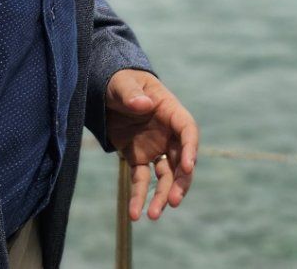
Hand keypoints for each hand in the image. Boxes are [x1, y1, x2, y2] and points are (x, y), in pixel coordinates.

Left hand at [103, 69, 198, 220]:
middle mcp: (167, 133)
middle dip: (180, 182)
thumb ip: (131, 94)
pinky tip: (135, 214)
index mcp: (170, 110)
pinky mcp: (139, 158)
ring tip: (153, 216)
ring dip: (162, 196)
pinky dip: (139, 197)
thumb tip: (143, 105)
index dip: (190, 148)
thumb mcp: (123, 83)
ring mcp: (155, 147)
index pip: (187, 130)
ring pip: (165, 176)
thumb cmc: (120, 81)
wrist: (106, 91)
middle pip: (181, 160)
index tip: (188, 166)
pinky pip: (141, 180)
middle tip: (173, 200)